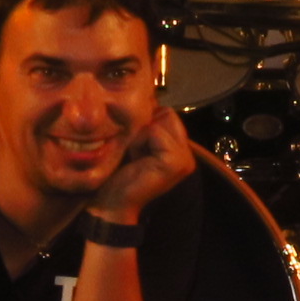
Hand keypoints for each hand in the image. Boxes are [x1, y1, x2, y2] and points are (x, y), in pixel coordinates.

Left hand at [89, 104, 198, 227]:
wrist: (111, 203)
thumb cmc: (118, 174)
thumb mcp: (136, 143)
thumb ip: (149, 124)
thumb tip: (149, 97)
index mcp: (180, 150)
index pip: (168, 113)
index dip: (146, 124)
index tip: (136, 149)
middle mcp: (187, 155)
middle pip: (167, 113)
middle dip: (145, 128)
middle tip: (135, 153)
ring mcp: (184, 160)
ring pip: (162, 120)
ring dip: (141, 135)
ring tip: (136, 157)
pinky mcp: (175, 162)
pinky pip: (155, 131)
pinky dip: (140, 142)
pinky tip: (136, 160)